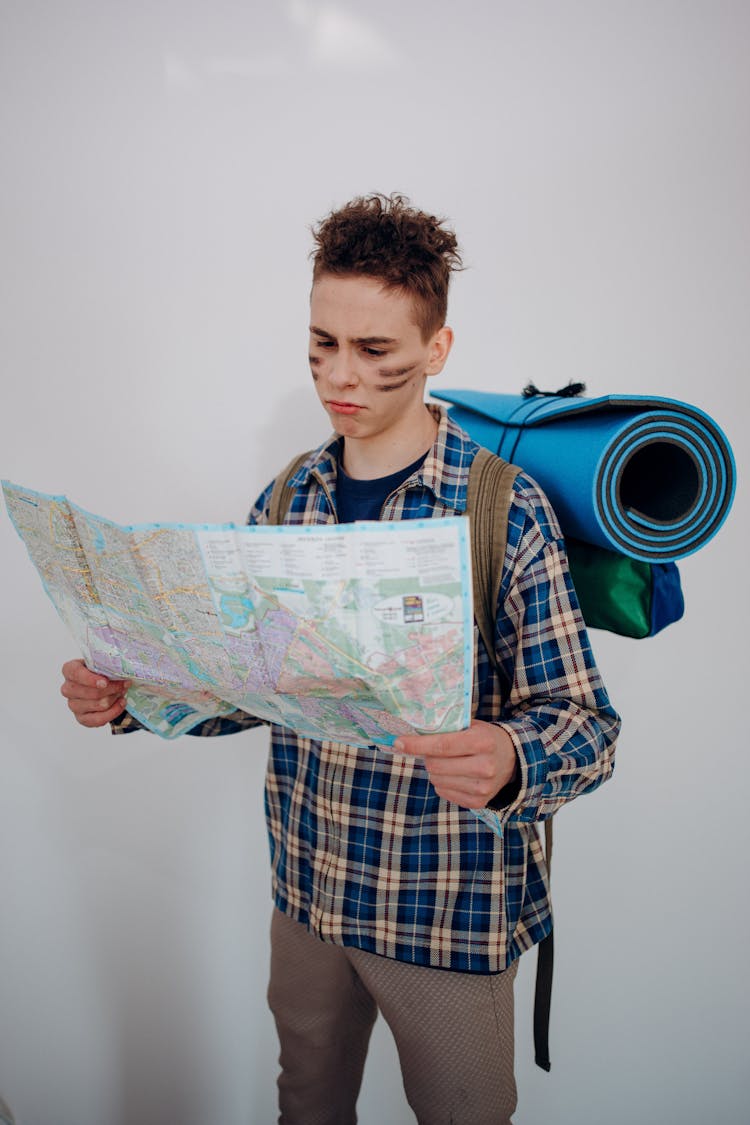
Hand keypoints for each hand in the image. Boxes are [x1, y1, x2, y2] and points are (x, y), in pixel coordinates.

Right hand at [60, 658, 130, 727]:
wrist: (104, 685)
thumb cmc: (101, 672)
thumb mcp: (103, 663)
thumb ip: (108, 665)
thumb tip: (121, 673)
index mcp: (69, 670)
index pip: (76, 673)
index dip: (91, 679)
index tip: (105, 682)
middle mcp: (68, 688)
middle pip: (91, 692)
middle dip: (112, 689)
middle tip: (124, 684)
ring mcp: (73, 705)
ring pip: (99, 705)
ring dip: (114, 698)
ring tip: (121, 692)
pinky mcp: (81, 718)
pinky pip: (99, 719)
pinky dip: (114, 711)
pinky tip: (121, 703)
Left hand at [393, 720, 518, 809]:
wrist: (513, 759)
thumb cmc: (486, 738)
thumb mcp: (472, 725)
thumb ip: (448, 728)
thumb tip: (413, 733)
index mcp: (482, 742)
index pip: (442, 746)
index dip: (417, 745)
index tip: (399, 742)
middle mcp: (484, 767)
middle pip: (435, 766)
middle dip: (427, 757)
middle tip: (432, 751)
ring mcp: (482, 788)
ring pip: (437, 780)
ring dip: (435, 771)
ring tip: (448, 762)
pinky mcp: (479, 802)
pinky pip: (444, 792)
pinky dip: (443, 782)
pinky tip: (455, 774)